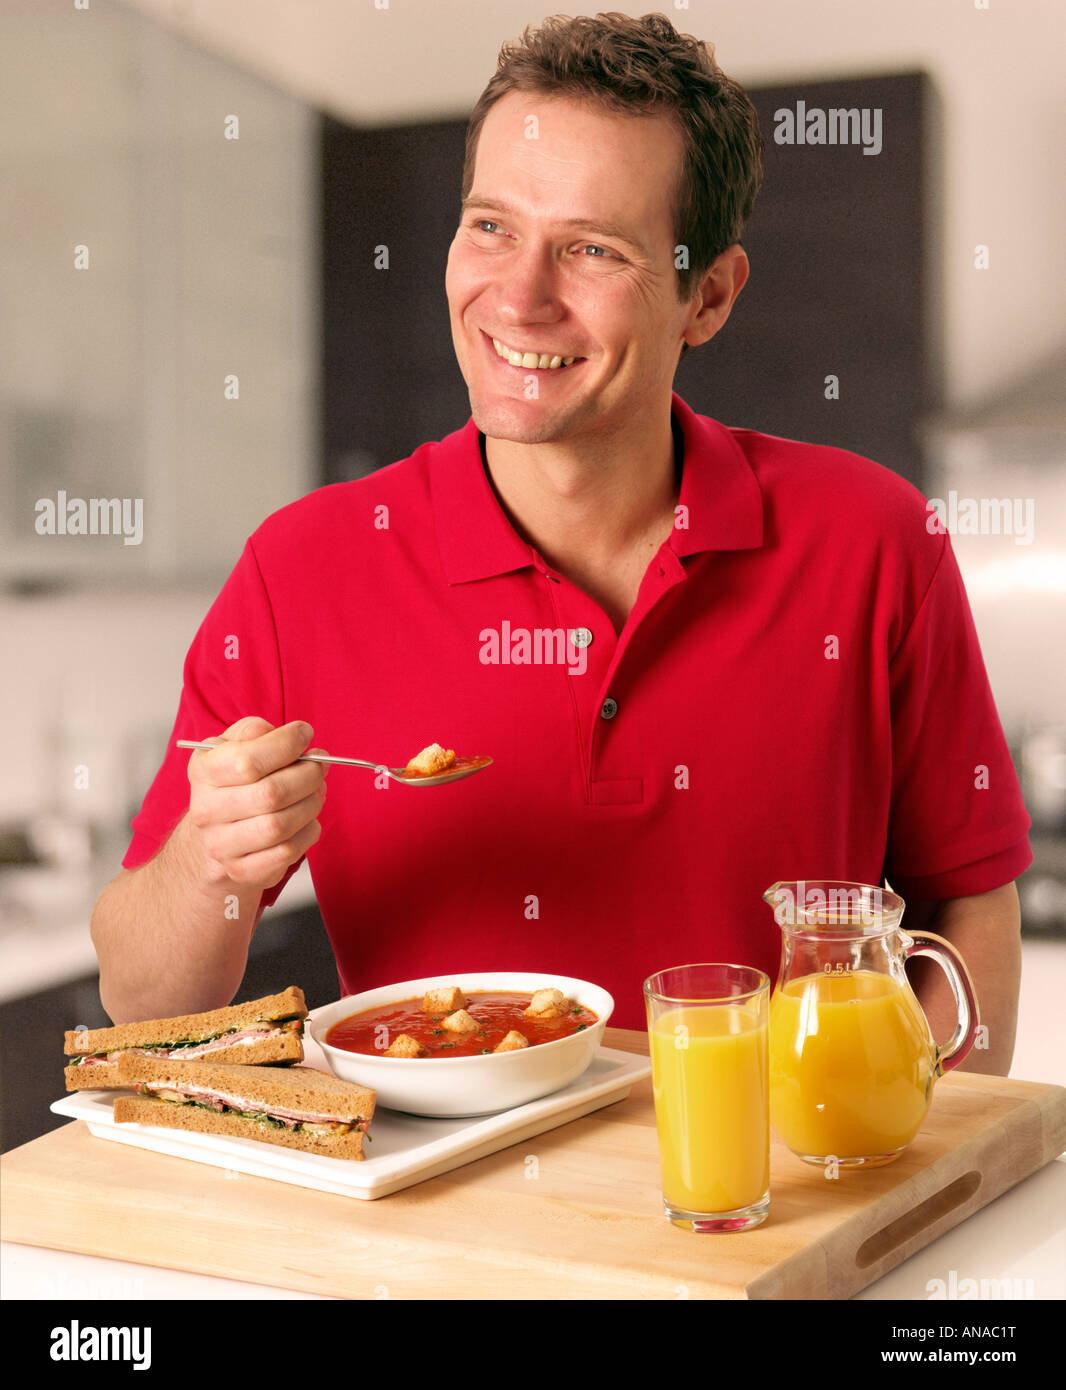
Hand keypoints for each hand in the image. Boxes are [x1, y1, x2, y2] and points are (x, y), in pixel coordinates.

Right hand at [185, 716, 327, 888]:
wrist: (215, 834)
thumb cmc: (233, 782)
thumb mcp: (233, 746)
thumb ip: (253, 732)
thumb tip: (280, 733)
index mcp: (203, 772)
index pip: (248, 761)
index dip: (286, 744)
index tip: (305, 734)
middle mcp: (206, 810)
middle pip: (271, 794)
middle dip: (308, 775)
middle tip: (320, 765)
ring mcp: (222, 844)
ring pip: (281, 826)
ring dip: (311, 804)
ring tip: (316, 790)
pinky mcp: (243, 870)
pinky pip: (287, 852)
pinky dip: (308, 832)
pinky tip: (306, 819)